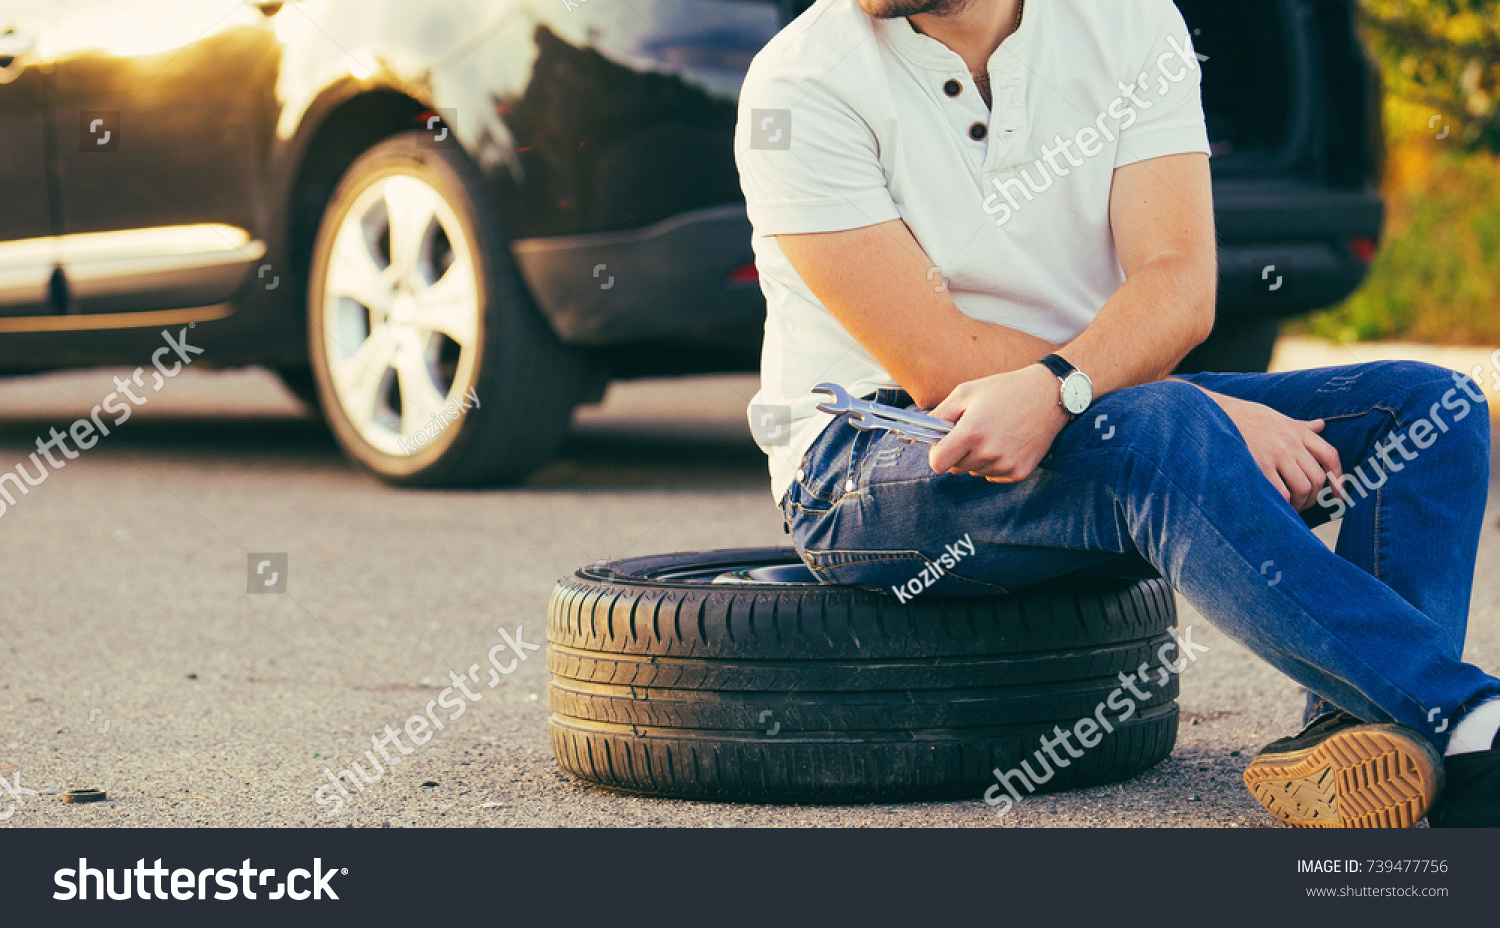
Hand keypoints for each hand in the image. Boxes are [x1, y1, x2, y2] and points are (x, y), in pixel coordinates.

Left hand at [928, 365, 1069, 481]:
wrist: (1049, 395)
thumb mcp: (966, 392)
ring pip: (975, 471)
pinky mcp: (1019, 472)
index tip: (943, 443)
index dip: (937, 453)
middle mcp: (988, 453)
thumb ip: (939, 414)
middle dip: (958, 452)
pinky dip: (994, 463)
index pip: (938, 463)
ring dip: (977, 457)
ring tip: (993, 433)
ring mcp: (1005, 465)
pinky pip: (993, 474)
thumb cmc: (1004, 389)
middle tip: (973, 431)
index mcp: (971, 433)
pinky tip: (1006, 442)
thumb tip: (921, 432)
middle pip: (956, 468)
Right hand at [1202, 390, 1342, 510]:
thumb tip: (1320, 425)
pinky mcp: (1260, 464)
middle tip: (1303, 505)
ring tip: (1289, 509)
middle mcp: (1290, 442)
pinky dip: (1283, 505)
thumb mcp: (1276, 417)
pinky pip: (1281, 493)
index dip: (1338, 478)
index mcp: (1297, 430)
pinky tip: (1276, 508)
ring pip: (1302, 488)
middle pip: (1316, 477)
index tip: (1337, 496)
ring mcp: (1276, 453)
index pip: (1329, 455)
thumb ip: (1300, 426)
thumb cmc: (1245, 419)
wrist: (1215, 414)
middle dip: (1313, 497)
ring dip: (1299, 504)